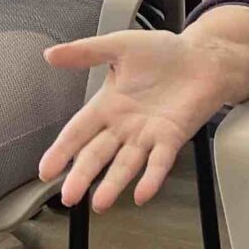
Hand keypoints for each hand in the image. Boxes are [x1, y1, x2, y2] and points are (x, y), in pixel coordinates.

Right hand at [38, 29, 219, 210]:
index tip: (46, 170)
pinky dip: (151, 178)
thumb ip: (85, 52)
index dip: (61, 151)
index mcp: (107, 105)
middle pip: (97, 155)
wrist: (202, 57)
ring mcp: (147, 135)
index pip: (78, 132)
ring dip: (113, 185)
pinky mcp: (172, 137)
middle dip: (81, 176)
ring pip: (125, 164)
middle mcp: (124, 125)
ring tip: (100, 203)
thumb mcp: (118, 46)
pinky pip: (159, 161)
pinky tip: (142, 193)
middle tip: (68, 196)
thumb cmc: (164, 52)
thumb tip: (51, 54)